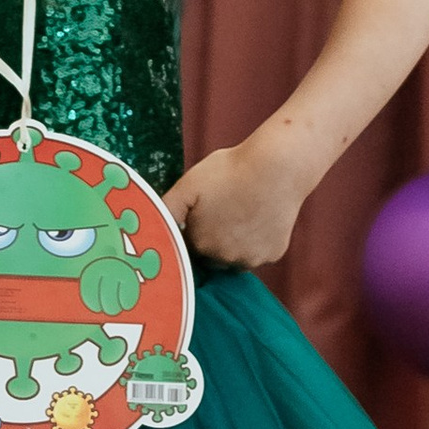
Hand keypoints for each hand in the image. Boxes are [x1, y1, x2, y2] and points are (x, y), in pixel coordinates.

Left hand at [164, 141, 305, 269]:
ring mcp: (251, 260)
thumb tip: (151, 226)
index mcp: (200, 244)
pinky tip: (258, 218)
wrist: (277, 168)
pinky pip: (258, 253)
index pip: (187, 247)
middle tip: (222, 209)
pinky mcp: (273, 255)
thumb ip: (166, 208)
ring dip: (233, 243)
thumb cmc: (230, 171)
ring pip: (234, 257)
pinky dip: (257, 241)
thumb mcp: (188, 184)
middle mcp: (224, 260)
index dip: (192, 229)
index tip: (201, 213)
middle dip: (211, 238)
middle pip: (210, 255)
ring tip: (240, 213)